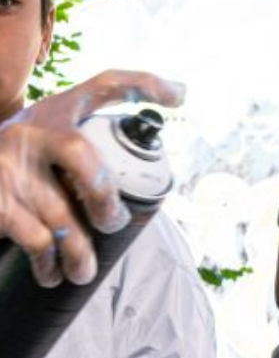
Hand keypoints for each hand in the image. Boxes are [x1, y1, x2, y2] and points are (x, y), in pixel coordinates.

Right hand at [0, 70, 184, 286]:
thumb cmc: (20, 170)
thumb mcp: (49, 148)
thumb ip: (89, 153)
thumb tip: (156, 144)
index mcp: (55, 113)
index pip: (104, 86)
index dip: (144, 83)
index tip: (181, 94)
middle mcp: (30, 129)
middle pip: (80, 155)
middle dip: (104, 196)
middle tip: (112, 224)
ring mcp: (6, 162)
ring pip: (61, 214)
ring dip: (79, 251)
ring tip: (83, 272)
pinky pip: (35, 238)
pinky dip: (48, 263)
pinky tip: (51, 274)